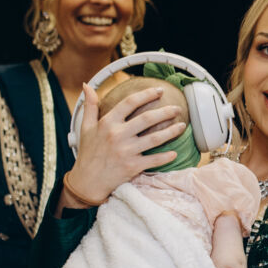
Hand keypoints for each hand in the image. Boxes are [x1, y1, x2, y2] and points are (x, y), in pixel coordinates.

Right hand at [60, 84, 187, 208]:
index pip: (130, 103)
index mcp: (108, 123)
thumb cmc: (88, 152)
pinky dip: (165, 157)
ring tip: (182, 126)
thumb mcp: (85, 127)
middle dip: (166, 111)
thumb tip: (87, 85)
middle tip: (177, 108)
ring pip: (155, 138)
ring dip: (171, 131)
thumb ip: (90, 106)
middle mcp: (118, 135)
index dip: (147, 94)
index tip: (160, 90)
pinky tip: (175, 153)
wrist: (87, 181)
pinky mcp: (132, 167)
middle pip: (147, 119)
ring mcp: (126, 152)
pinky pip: (153, 160)